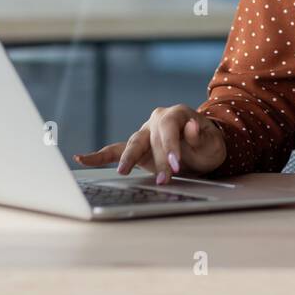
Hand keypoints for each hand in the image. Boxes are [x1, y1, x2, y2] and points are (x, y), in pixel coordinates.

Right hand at [73, 104, 226, 183]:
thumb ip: (201, 136)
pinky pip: (115, 150)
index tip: (175, 165)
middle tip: (164, 180)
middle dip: (157, 160)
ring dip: (130, 160)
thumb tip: (192, 126)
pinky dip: (99, 155)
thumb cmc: (208, 145)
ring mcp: (145, 133)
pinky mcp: (136, 147)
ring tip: (123, 172)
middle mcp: (157, 119)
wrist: (203, 149)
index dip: (171, 146)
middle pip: (152, 138)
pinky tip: (81, 159)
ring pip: (133, 144)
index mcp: (176, 114)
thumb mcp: (212, 143)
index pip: (169, 127)